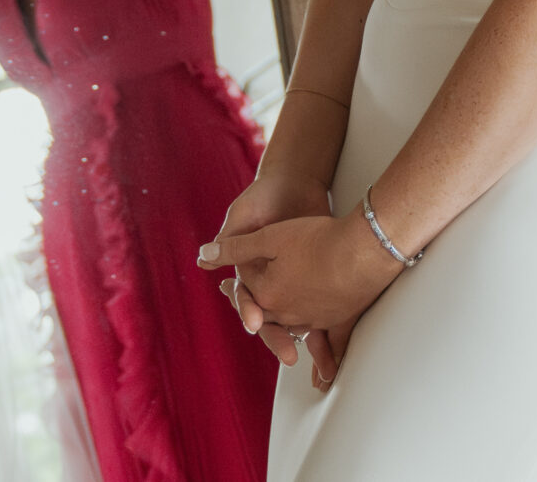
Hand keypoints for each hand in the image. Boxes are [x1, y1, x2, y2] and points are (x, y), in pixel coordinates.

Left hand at [200, 212, 399, 390]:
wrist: (364, 247)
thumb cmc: (318, 239)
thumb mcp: (271, 236)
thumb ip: (235, 248)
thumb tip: (203, 255)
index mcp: (267, 295)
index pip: (247, 290)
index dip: (238, 284)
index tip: (226, 285)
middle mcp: (287, 314)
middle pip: (267, 316)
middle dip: (255, 316)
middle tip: (249, 320)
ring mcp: (315, 319)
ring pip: (294, 333)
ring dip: (284, 341)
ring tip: (284, 352)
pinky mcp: (340, 319)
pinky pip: (332, 345)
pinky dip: (327, 361)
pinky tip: (325, 378)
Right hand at [204, 173, 342, 378]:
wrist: (296, 179)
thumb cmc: (265, 196)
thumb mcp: (243, 215)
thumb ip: (229, 239)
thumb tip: (202, 259)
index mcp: (250, 272)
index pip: (247, 302)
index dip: (250, 312)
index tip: (254, 323)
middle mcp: (271, 280)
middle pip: (272, 317)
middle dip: (279, 337)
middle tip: (289, 356)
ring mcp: (295, 278)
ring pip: (296, 317)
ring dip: (304, 338)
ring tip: (314, 358)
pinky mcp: (317, 274)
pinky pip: (320, 304)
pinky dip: (326, 324)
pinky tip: (334, 339)